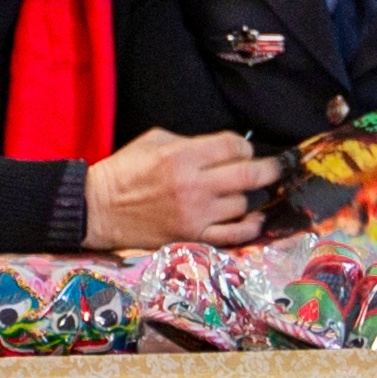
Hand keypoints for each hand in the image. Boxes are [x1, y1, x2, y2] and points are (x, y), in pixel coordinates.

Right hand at [85, 129, 279, 250]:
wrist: (100, 209)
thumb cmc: (125, 170)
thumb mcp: (154, 140)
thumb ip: (191, 141)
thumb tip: (222, 149)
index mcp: (183, 156)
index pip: (233, 146)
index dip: (244, 145)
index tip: (242, 149)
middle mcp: (194, 186)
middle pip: (249, 175)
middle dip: (269, 169)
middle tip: (276, 168)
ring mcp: (196, 215)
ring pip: (243, 204)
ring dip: (248, 197)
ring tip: (245, 192)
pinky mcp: (192, 237)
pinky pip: (234, 235)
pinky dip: (250, 227)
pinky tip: (254, 219)